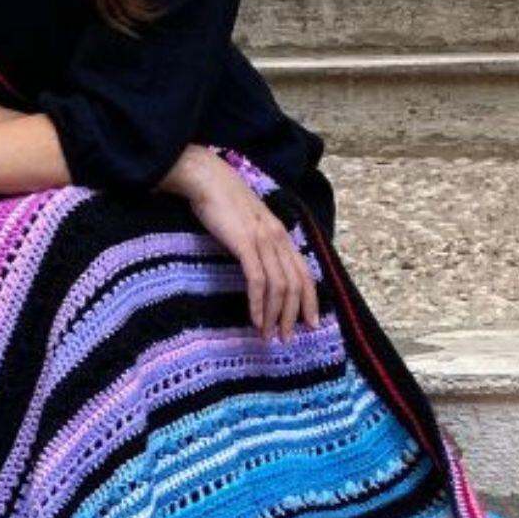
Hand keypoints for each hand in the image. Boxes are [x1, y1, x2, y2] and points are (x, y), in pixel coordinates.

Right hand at [182, 156, 321, 342]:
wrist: (207, 179)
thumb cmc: (223, 202)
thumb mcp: (250, 223)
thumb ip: (260, 243)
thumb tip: (263, 268)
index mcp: (282, 235)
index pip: (304, 274)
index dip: (310, 301)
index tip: (310, 324)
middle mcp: (278, 238)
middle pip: (296, 284)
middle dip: (293, 316)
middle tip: (287, 338)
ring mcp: (263, 240)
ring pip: (279, 286)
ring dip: (274, 315)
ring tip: (268, 335)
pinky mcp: (245, 243)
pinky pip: (257, 280)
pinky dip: (258, 303)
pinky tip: (255, 319)